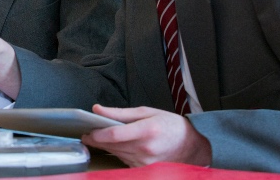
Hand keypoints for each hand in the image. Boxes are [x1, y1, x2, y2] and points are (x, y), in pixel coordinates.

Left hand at [82, 105, 211, 166]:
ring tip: (101, 137)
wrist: (192, 147)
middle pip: (113, 145)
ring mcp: (146, 162)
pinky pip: (125, 161)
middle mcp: (146, 149)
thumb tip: (97, 109)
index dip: (97, 134)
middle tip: (87, 133)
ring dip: (107, 147)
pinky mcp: (145, 170)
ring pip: (117, 154)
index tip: (87, 131)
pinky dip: (119, 153)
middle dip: (97, 140)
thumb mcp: (146, 112)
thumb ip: (120, 113)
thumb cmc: (170, 126)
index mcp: (146, 131)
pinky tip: (118, 146)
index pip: (114, 135)